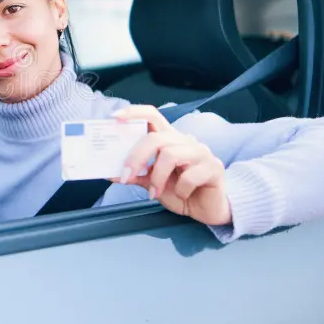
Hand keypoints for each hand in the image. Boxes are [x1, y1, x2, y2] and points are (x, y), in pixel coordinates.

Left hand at [108, 105, 231, 225]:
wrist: (206, 210)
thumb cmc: (179, 191)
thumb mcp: (151, 183)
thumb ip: (134, 174)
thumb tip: (109, 172)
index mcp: (169, 139)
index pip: (152, 115)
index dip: (134, 113)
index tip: (115, 118)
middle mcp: (185, 140)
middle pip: (156, 138)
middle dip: (136, 157)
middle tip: (125, 176)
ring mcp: (201, 152)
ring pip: (171, 155)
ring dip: (157, 178)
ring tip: (154, 193)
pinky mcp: (214, 168)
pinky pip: (190, 176)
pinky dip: (180, 190)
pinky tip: (182, 195)